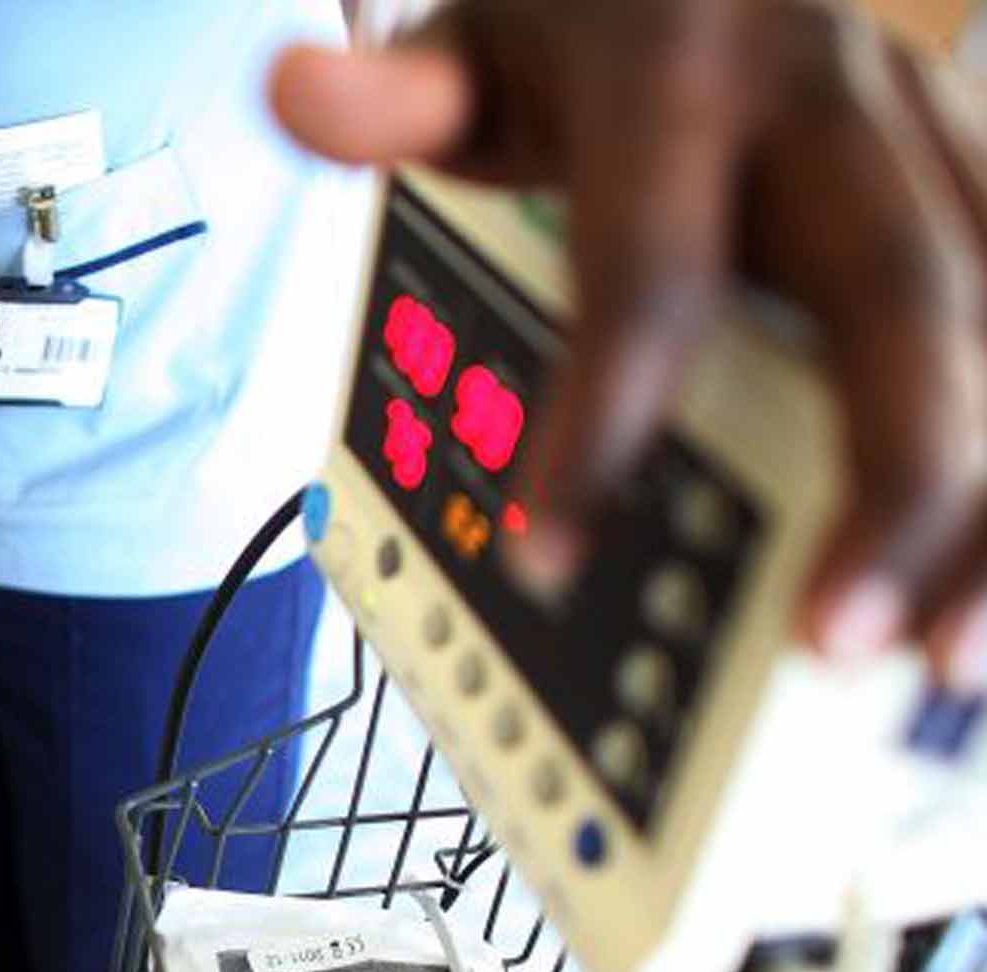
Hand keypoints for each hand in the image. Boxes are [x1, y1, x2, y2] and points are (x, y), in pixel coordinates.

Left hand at [272, 0, 986, 688]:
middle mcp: (835, 104)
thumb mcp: (478, 44)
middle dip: (889, 481)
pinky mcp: (975, 184)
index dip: (600, 425)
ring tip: (951, 662)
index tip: (550, 564)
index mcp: (685, 72)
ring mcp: (926, 141)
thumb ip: (401, 94)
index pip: (647, 273)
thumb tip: (298, 92)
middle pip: (897, 295)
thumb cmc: (586, 19)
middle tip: (836, 644)